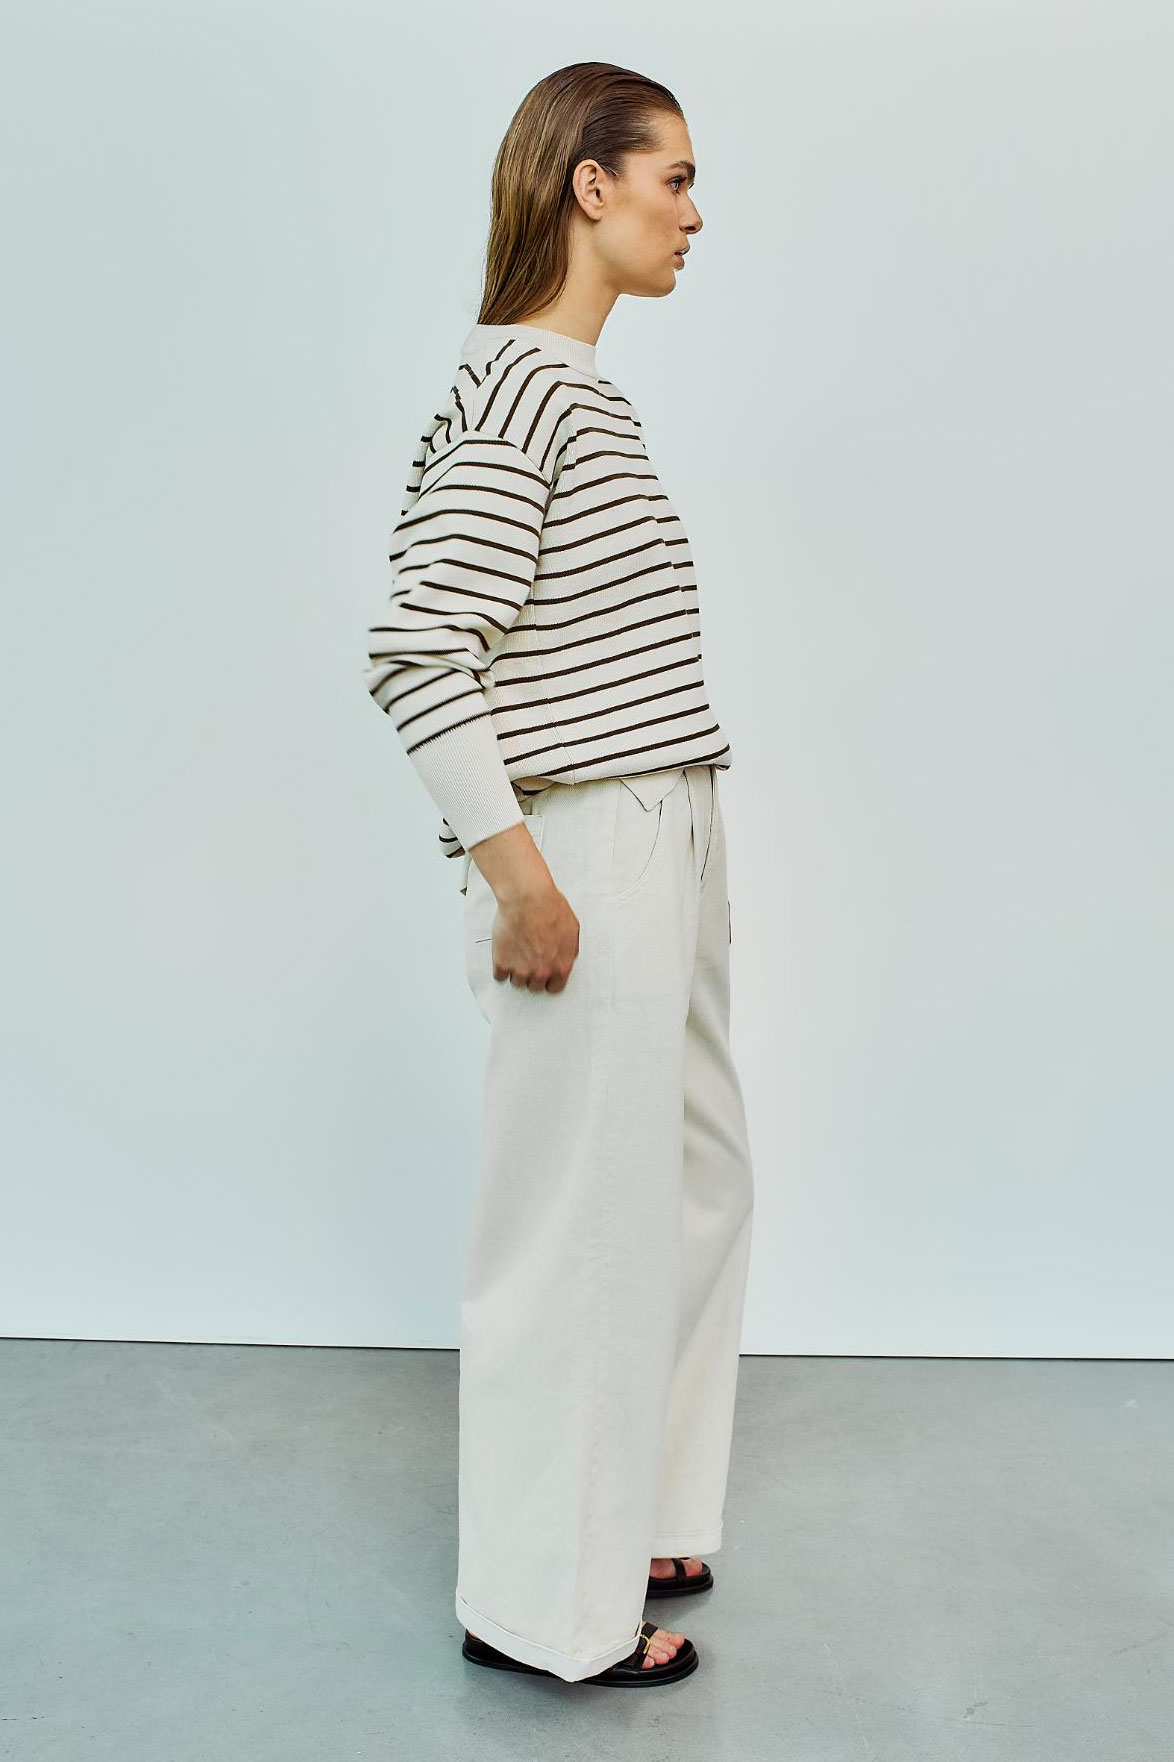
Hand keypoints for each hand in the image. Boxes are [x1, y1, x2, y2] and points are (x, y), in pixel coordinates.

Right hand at [468, 821, 579, 992]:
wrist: (528, 897)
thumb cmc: (550, 907)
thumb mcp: (572, 929)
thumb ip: (569, 949)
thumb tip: (566, 956)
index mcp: (561, 966)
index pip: (555, 988)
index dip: (549, 980)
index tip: (544, 976)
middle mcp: (542, 972)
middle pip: (535, 986)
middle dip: (533, 975)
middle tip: (529, 961)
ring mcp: (521, 969)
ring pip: (517, 982)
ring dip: (516, 972)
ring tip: (516, 955)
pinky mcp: (503, 963)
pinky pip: (500, 976)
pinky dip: (501, 967)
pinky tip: (505, 955)